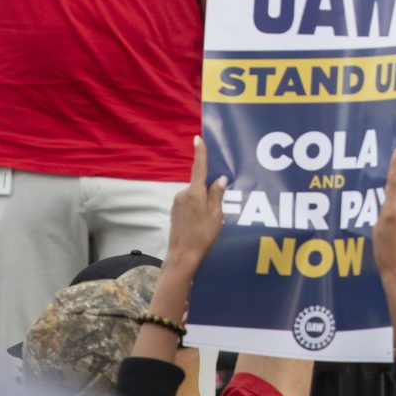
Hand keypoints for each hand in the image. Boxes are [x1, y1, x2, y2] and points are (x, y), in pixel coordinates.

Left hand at [165, 137, 227, 272]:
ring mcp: (177, 203)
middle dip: (210, 191)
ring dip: (204, 202)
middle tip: (220, 206)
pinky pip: (190, 204)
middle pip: (200, 185)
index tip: (198, 138)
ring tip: (211, 220)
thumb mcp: (216, 215)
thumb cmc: (202, 236)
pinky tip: (203, 223)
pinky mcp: (175, 212)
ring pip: (195, 196)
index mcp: (194, 193)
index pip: (199, 168)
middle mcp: (183, 195)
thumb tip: (220, 179)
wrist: (182, 256)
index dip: (200, 153)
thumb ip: (218, 194)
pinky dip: (197, 209)